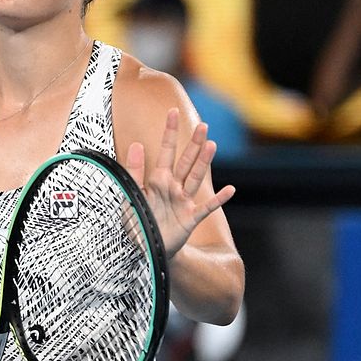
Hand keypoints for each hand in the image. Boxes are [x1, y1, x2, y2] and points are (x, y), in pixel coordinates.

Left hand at [125, 109, 235, 257]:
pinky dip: (218, 199)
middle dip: (193, 143)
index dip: (169, 132)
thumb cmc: (138, 221)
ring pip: (196, 178)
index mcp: (157, 180)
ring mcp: (183, 202)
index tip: (172, 111)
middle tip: (203, 125)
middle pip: (186, 161)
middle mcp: (173, 187)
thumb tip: (136, 144)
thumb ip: (134, 171)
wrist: (145, 249)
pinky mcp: (190, 218)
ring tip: (212, 145)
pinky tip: (230, 189)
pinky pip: (205, 207)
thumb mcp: (130, 195)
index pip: (165, 151)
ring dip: (203, 163)